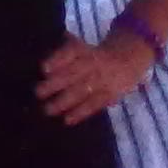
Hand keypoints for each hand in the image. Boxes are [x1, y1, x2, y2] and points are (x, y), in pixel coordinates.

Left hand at [36, 33, 153, 124]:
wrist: (129, 57)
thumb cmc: (96, 55)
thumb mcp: (82, 47)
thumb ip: (63, 55)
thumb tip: (44, 68)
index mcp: (86, 50)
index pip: (71, 52)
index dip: (57, 60)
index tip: (43, 69)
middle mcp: (94, 63)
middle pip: (73, 73)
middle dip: (55, 84)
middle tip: (38, 93)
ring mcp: (103, 79)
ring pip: (82, 90)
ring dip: (64, 101)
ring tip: (48, 110)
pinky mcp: (111, 94)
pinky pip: (94, 104)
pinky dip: (81, 113)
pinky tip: (67, 120)